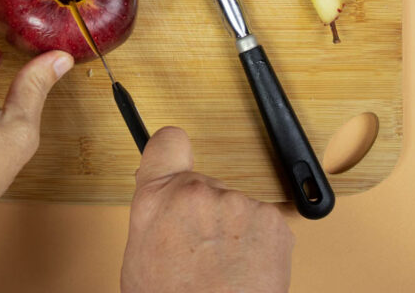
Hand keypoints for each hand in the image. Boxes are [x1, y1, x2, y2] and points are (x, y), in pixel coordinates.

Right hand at [121, 127, 293, 292]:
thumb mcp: (143, 256)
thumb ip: (155, 214)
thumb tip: (165, 199)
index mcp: (157, 197)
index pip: (168, 142)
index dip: (173, 149)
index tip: (178, 153)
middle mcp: (196, 190)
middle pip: (205, 185)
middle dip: (205, 212)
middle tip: (201, 252)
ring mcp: (236, 202)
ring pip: (235, 206)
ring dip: (233, 230)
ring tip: (224, 270)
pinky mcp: (271, 219)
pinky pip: (261, 222)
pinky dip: (258, 243)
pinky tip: (245, 271)